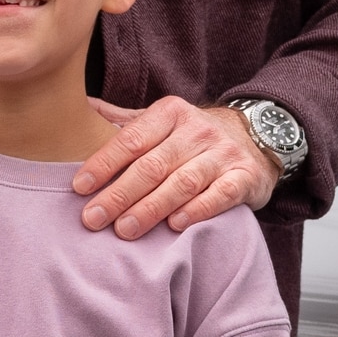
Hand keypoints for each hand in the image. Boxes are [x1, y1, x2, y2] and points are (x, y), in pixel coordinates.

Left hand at [70, 96, 277, 238]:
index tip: (79, 187)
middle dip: (120, 194)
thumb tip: (82, 107)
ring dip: (151, 208)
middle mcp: (198, 130)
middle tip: (93, 219)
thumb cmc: (194, 137)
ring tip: (125, 230)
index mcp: (170, 112)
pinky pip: (220, 195)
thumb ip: (126, 121)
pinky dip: (196, 211)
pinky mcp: (245, 176)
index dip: (104, 163)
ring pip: (182, 182)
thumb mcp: (162, 121)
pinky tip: (174, 225)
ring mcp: (223, 153)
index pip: (132, 139)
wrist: (258, 137)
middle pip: (153, 164)